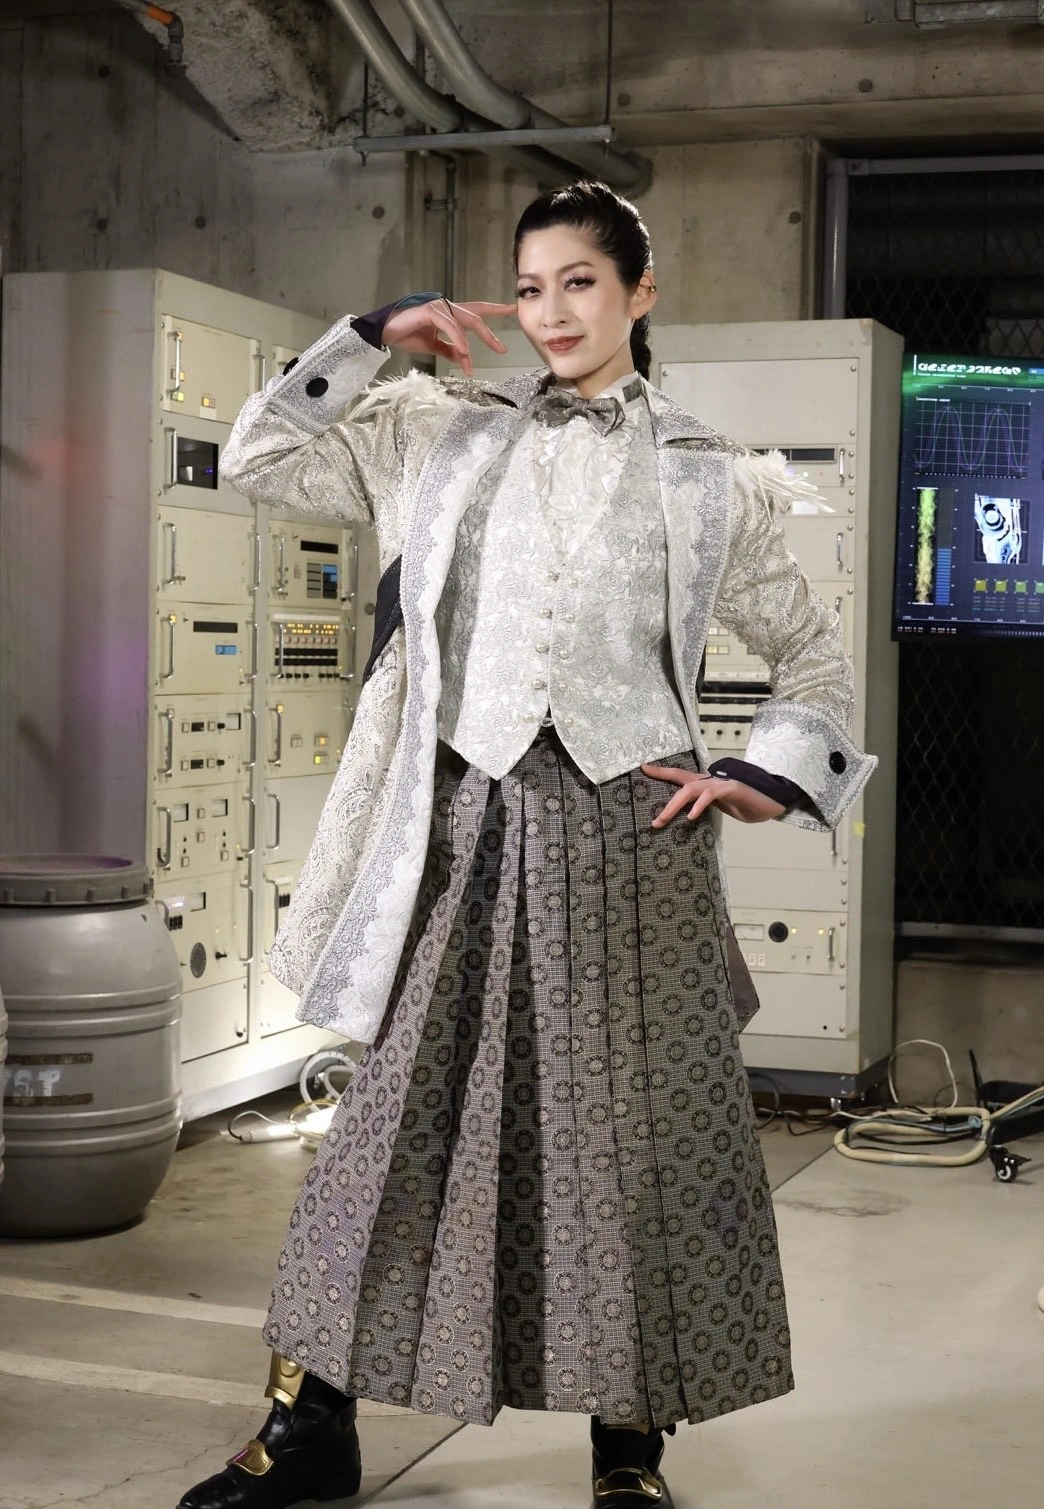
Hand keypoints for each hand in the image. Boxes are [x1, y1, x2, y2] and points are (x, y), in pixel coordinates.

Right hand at [382, 298, 515, 377]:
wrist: (384, 332)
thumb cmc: (406, 334)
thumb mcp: (433, 346)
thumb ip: (450, 350)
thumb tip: (465, 359)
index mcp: (448, 314)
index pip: (476, 310)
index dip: (494, 310)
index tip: (512, 308)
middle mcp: (446, 307)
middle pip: (475, 316)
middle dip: (489, 333)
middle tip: (502, 349)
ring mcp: (437, 306)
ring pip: (463, 321)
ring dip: (470, 344)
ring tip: (470, 364)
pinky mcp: (429, 310)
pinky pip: (449, 325)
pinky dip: (457, 338)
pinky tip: (462, 351)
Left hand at [641, 764, 785, 826]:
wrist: (772, 802)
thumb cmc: (747, 804)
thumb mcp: (722, 807)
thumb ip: (705, 805)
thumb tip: (687, 813)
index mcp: (707, 784)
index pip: (680, 776)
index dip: (661, 772)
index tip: (643, 767)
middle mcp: (711, 780)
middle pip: (681, 783)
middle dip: (664, 800)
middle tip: (653, 821)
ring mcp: (721, 783)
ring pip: (691, 789)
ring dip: (674, 805)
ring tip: (662, 820)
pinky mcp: (732, 788)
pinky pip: (711, 795)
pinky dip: (699, 805)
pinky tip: (691, 816)